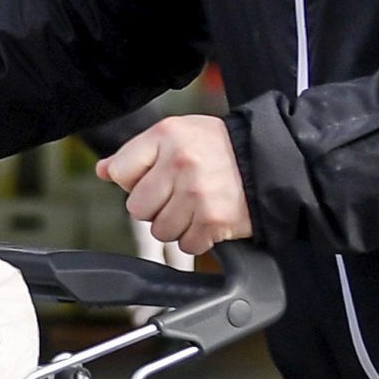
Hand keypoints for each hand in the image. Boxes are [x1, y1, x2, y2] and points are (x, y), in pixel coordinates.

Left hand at [96, 115, 251, 256]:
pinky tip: (211, 218)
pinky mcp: (215, 220)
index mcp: (166, 136)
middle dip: (156, 206)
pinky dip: (199, 238)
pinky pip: (187, 244)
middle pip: (137, 208)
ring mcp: (198, 193)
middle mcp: (181, 162)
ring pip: (160, 230)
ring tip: (197, 205)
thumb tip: (103, 170)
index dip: (135, 180)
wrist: (276, 159)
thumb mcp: (178, 134)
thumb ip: (136, 153)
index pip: (120, 172)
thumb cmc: (221, 148)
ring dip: (177, 224)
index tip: (157, 177)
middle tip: (180, 194)